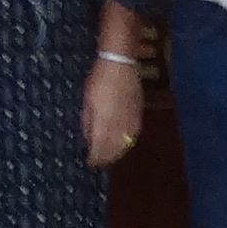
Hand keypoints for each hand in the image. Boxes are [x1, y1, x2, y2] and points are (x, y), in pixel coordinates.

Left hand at [82, 49, 144, 169]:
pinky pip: (133, 136)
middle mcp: (119, 127)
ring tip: (110, 155)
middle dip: (105, 158)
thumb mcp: (87, 102)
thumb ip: (87, 123)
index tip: (89, 163)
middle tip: (98, 161)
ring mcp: (131, 122)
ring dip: (117, 153)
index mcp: (103, 124)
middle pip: (114, 151)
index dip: (94, 159)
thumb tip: (88, 140)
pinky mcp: (139, 116)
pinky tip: (122, 143)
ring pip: (125, 145)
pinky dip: (127, 143)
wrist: (120, 64)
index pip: (100, 150)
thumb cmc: (98, 81)